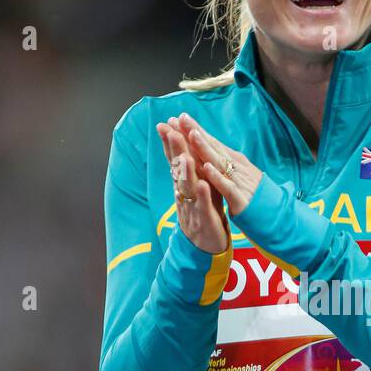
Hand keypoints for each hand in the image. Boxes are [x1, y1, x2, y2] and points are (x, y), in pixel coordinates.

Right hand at [156, 116, 229, 254]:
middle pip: (178, 169)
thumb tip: (188, 145)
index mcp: (184, 185)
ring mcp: (192, 207)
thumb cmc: (204, 213)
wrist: (205, 247)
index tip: (165, 123)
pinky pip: (202, 207)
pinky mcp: (203, 221)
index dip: (170, 143)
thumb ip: (194, 169)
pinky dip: (202, 196)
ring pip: (187, 187)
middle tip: (169, 129)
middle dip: (174, 149)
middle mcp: (184, 194)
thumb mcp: (198, 188)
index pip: (176, 160)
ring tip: (185, 155)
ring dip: (186, 171)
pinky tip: (202, 185)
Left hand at [175, 112, 262, 216]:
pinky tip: (207, 168)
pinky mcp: (241, 199)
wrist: (275, 216)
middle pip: (214, 148)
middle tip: (182, 118)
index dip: (196, 130)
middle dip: (197, 132)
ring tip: (192, 135)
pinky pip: (228, 186)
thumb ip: (225, 161)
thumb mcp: (239, 174)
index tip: (180, 117)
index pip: (213, 143)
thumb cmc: (253, 195)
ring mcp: (239, 182)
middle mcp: (237, 168)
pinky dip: (217, 176)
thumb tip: (211, 145)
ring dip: (205, 149)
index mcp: (234, 162)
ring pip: (220, 162)